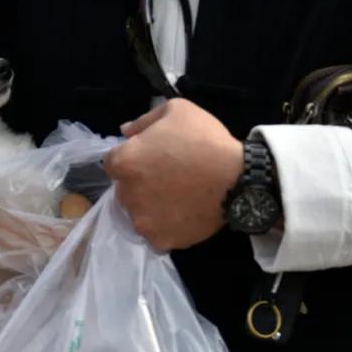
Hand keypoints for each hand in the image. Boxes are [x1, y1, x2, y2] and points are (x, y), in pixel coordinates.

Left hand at [104, 98, 242, 250]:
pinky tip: (184, 213)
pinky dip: (167, 225)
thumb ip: (143, 121)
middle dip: (139, 183)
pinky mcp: (161, 240)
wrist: (239, 179)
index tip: (151, 158)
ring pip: (139, 213)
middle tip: (167, 177)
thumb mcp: (175, 111)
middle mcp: (126, 195)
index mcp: (124, 162)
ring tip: (178, 197)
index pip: (112, 162)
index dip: (132, 158)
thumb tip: (125, 131)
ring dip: (151, 206)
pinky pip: (157, 233)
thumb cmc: (205, 140)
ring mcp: (143, 221)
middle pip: (125, 189)